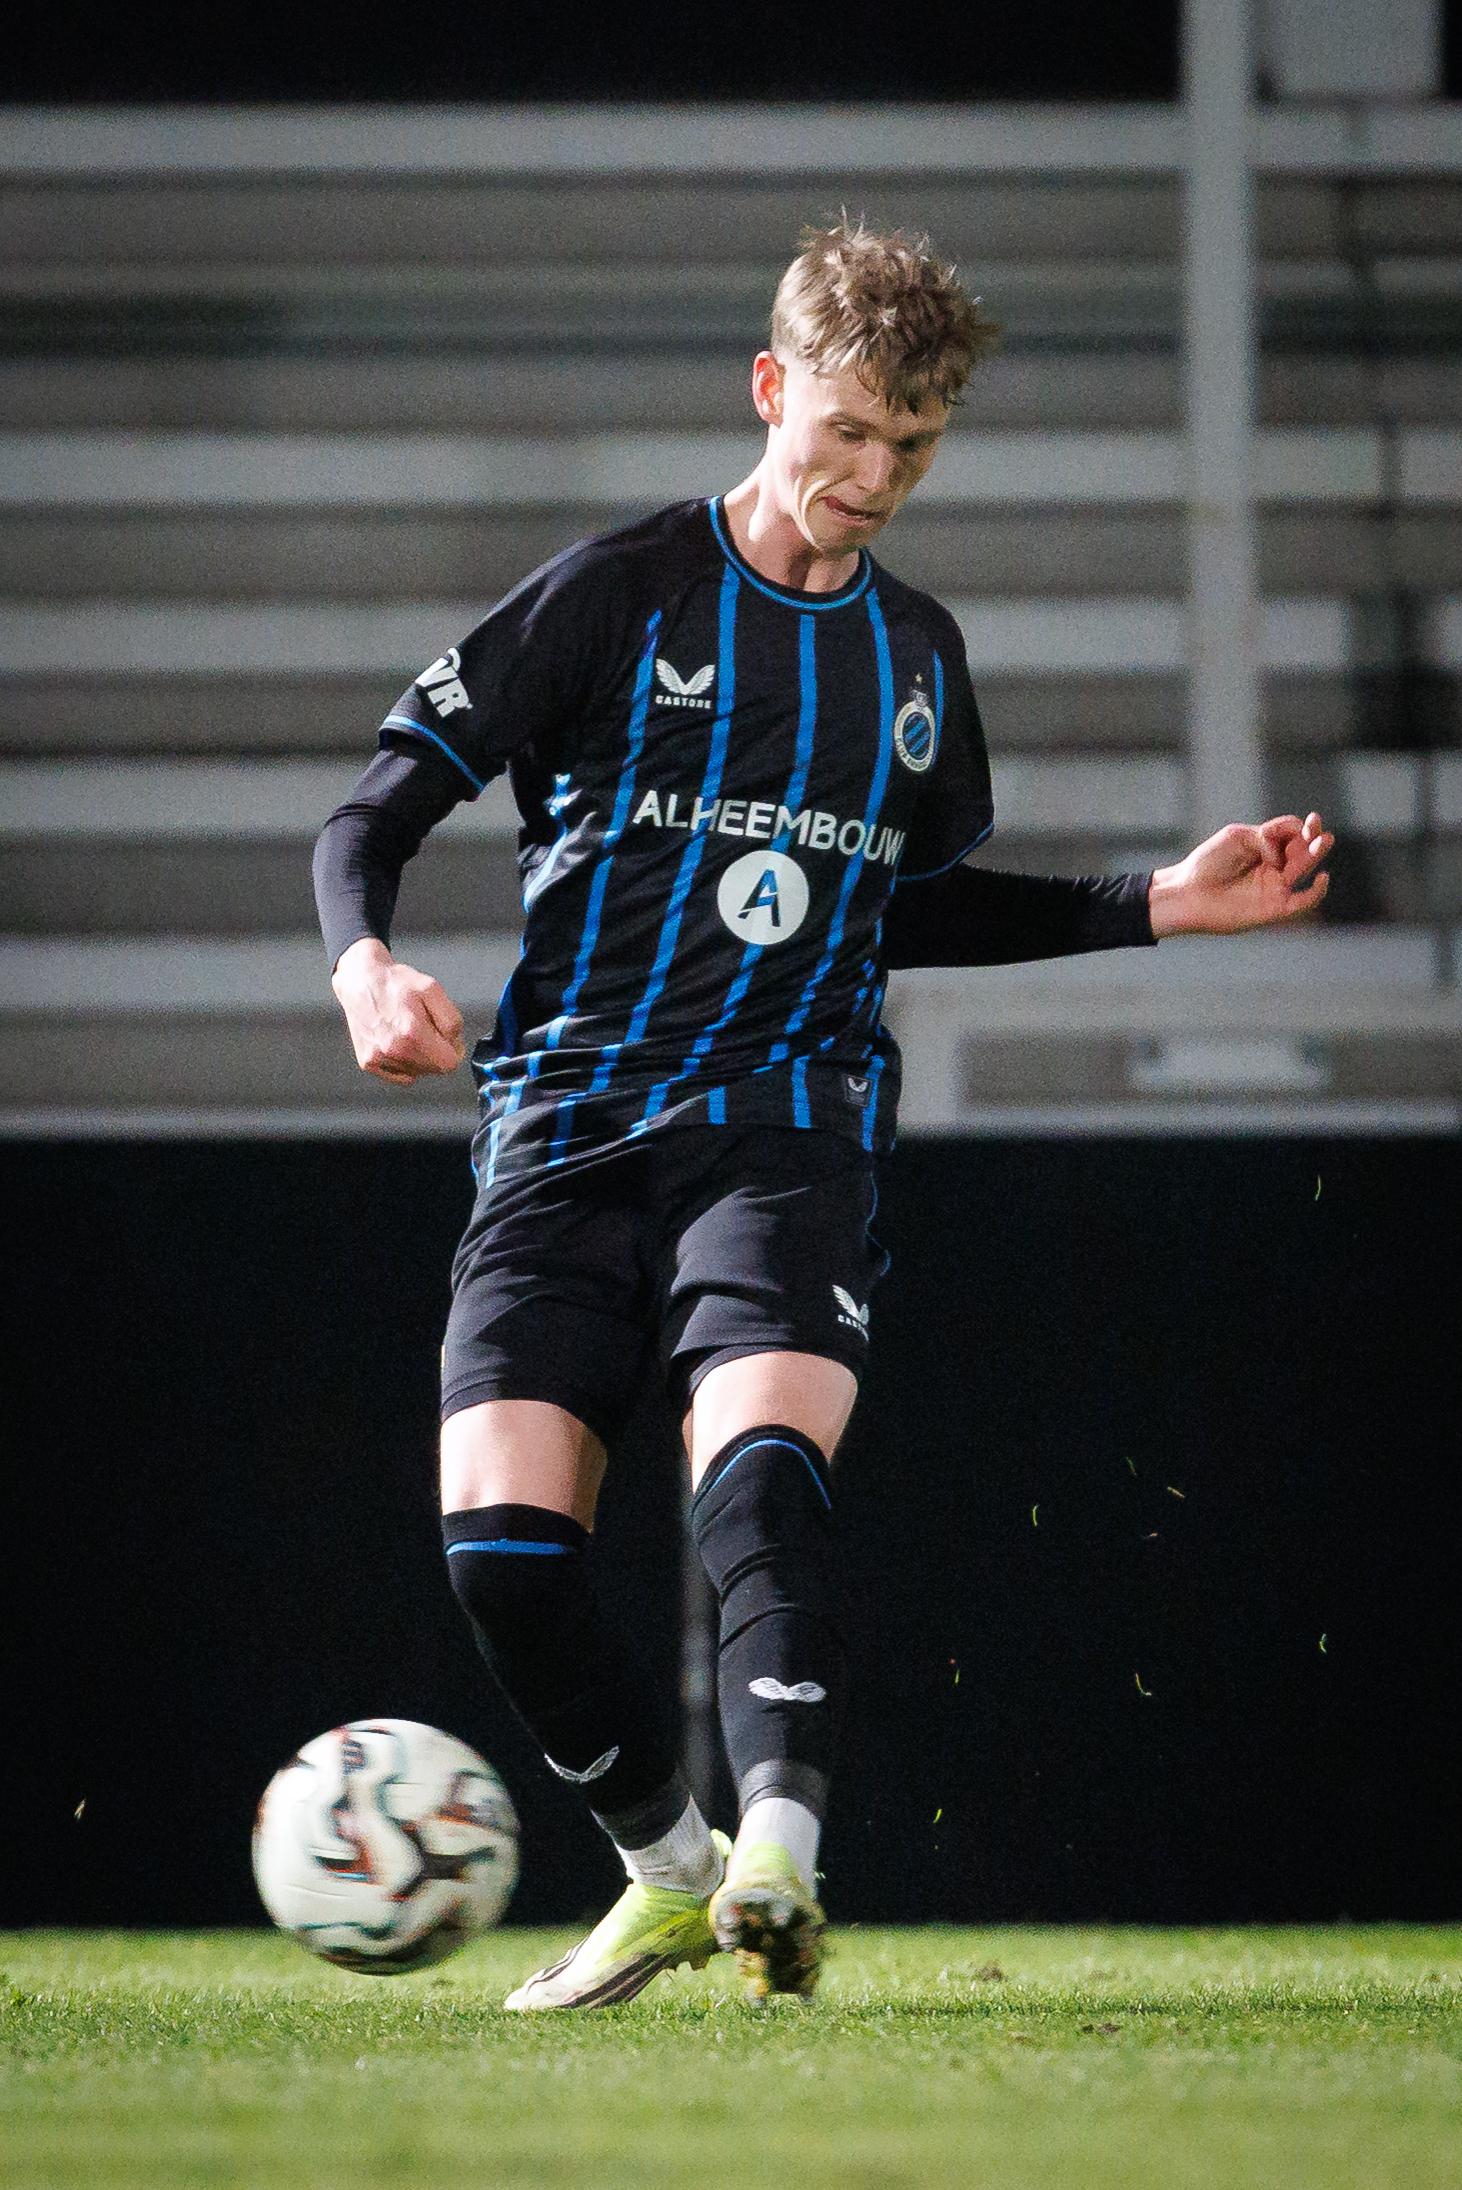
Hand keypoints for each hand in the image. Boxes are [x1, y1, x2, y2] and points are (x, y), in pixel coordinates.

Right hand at [331, 938, 466, 1083]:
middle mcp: (394, 1049)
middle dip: (437, 1052)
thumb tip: (454, 1045)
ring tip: (408, 1031)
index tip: (448, 1038)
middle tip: (426, 1029)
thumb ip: (451, 1020)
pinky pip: (399, 1075)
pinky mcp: (368, 1062)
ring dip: (420, 1057)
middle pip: (433, 1069)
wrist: (361, 981)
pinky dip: (404, 1062)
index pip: (449, 1064)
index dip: (454, 1049)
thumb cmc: (395, 983)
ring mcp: (379, 1058)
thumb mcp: (432, 990)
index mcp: (412, 1032)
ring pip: (417, 1073)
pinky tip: (398, 1041)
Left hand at [1148, 812, 1333, 937]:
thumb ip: (1265, 838)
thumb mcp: (1236, 837)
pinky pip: (1304, 901)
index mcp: (1265, 846)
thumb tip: (1282, 856)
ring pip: (1305, 869)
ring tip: (1324, 841)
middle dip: (1314, 837)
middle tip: (1318, 830)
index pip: (1291, 832)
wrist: (1187, 893)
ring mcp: (1276, 886)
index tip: (1294, 826)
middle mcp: (1274, 865)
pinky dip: (1317, 892)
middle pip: (1303, 849)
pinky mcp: (1275, 907)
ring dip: (1317, 854)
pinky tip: (1322, 878)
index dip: (1298, 827)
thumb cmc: (1207, 863)